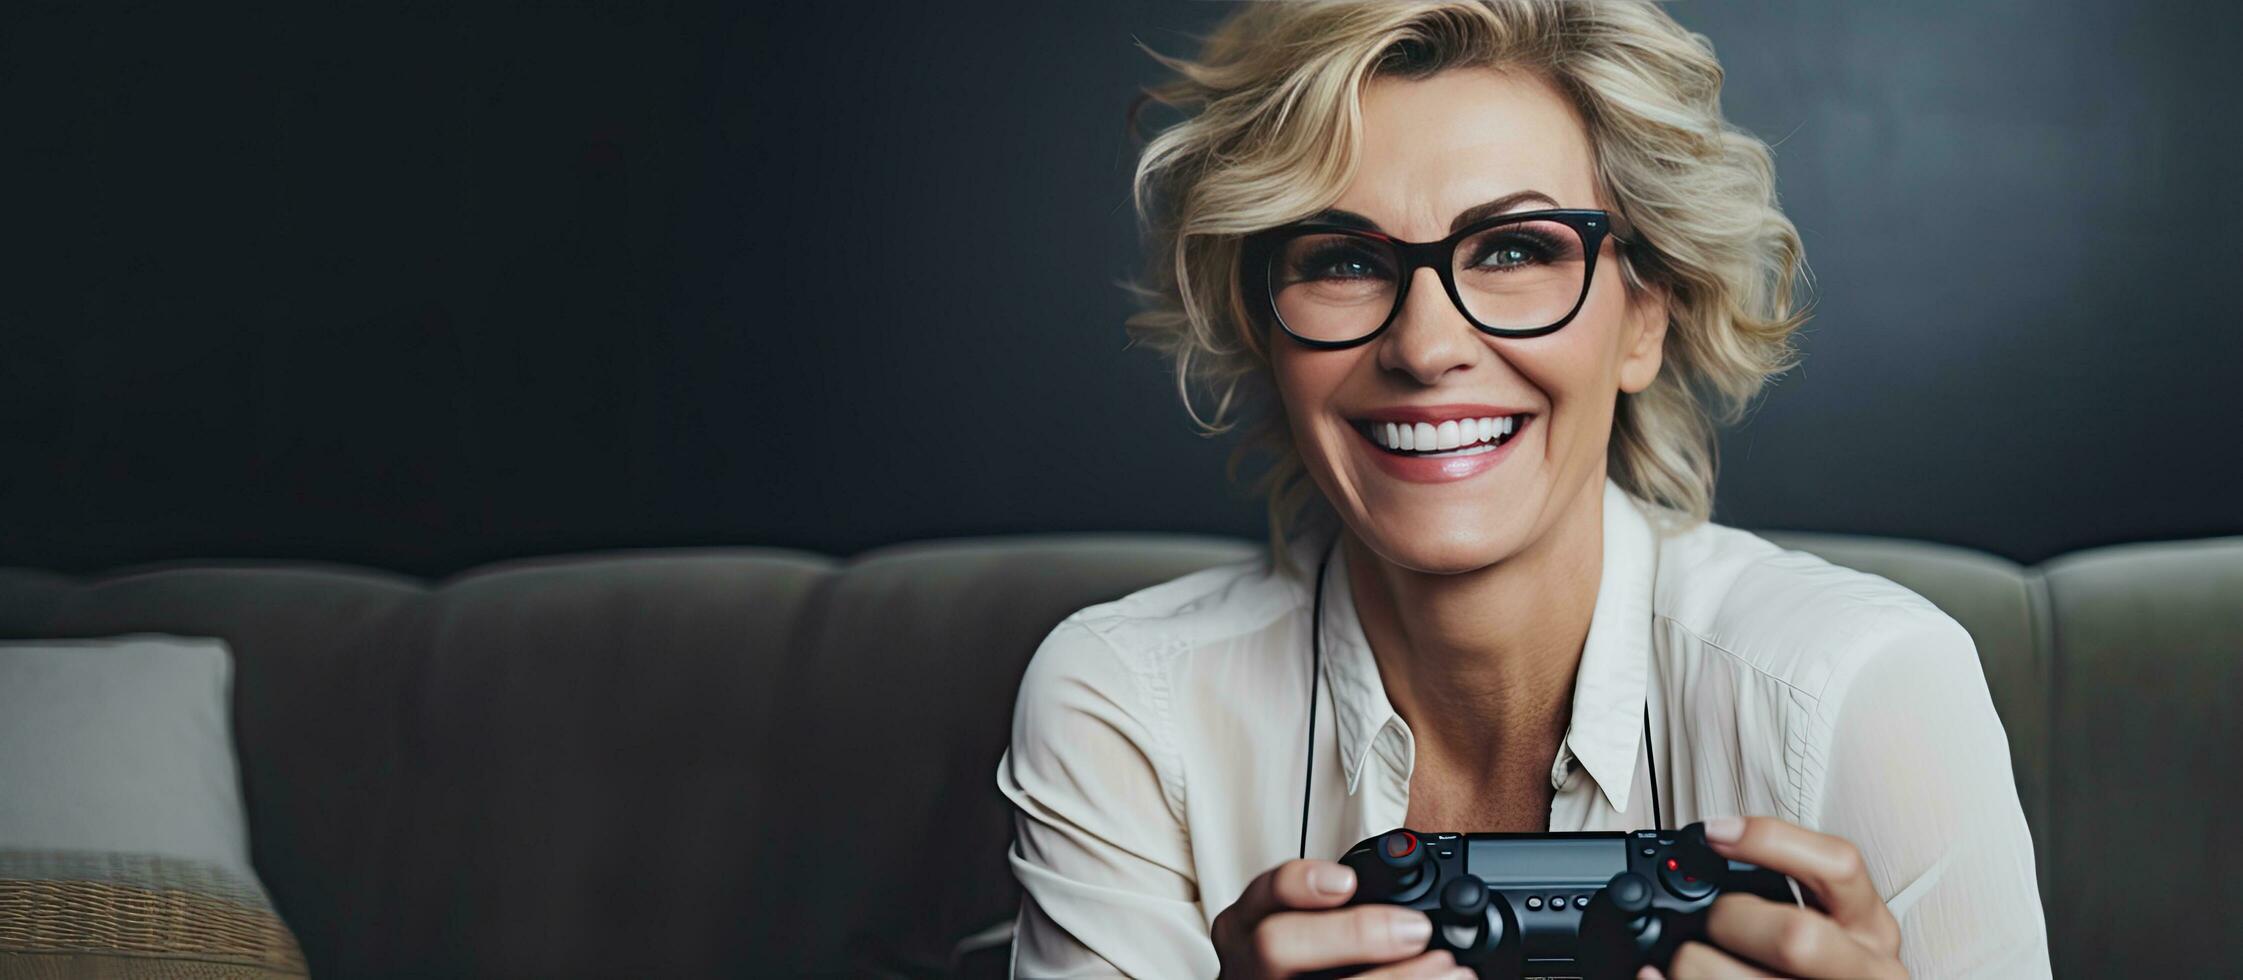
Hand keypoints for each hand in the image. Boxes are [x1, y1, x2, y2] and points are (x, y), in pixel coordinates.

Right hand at [1212, 858, 1469, 978]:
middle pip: (1278, 944)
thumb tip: (1410, 895)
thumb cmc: (1294, 965)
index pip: (1264, 893)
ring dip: (1397, 979)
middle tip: (1415, 930)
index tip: (1348, 881)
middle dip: (1353, 934)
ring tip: (1448, 969)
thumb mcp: (1294, 927)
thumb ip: (1334, 911)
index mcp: (1247, 927)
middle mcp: (1250, 966)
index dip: (1302, 883)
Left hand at [1653, 815, 1904, 978]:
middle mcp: (1865, 971)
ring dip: (1694, 964)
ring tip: (1692, 961)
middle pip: (1794, 936)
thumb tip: (1712, 843)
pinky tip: (1659, 977)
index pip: (1839, 865)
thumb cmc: (1821, 967)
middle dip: (1731, 920)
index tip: (1716, 833)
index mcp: (1870, 926)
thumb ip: (1788, 888)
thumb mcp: (1831, 921)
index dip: (1770, 841)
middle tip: (1712, 922)